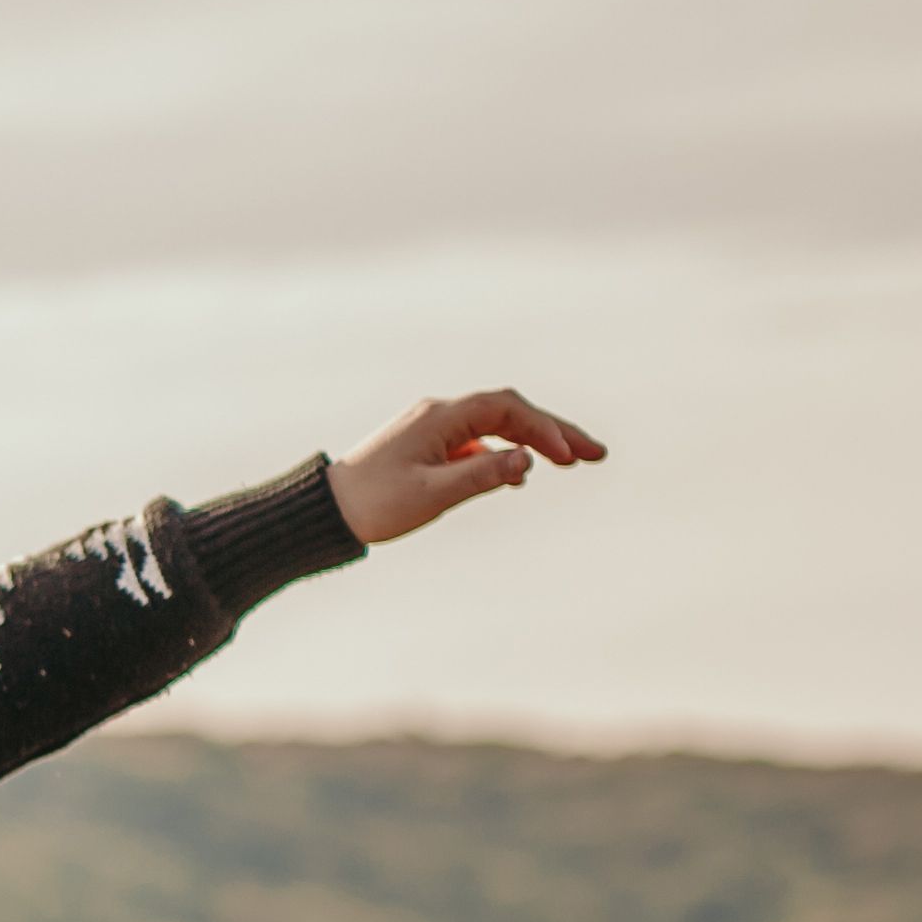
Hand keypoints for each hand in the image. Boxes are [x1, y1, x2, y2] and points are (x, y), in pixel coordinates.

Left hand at [327, 391, 605, 548]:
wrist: (325, 511)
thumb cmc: (374, 504)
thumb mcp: (432, 495)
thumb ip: (482, 476)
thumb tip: (528, 461)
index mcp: (441, 417)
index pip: (506, 410)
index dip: (543, 429)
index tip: (568, 458)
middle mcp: (440, 414)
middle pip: (510, 411)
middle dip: (554, 431)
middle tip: (596, 454)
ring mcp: (435, 429)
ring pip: (498, 425)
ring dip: (535, 440)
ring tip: (574, 462)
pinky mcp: (429, 447)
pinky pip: (478, 440)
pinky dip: (506, 451)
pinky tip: (521, 474)